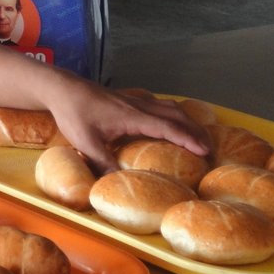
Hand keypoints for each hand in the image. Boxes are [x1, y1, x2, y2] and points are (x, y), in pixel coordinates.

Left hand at [48, 80, 209, 173]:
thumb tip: (117, 185)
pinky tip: (173, 123)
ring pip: (169, 108)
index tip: (205, 151)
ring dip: (187, 121)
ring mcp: (135, 101)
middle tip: (210, 149)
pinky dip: (174, 115)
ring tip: (199, 137)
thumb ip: (103, 163)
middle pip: (176, 115)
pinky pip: (159, 105)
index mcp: (132, 116)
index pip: (167, 127)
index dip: (188, 139)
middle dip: (196, 131)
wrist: (62, 89)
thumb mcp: (86, 142)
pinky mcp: (129, 100)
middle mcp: (138, 106)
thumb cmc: (73, 113)